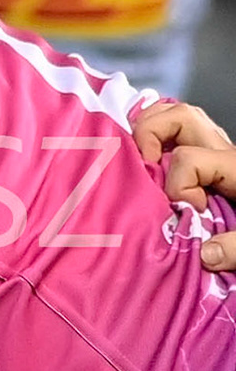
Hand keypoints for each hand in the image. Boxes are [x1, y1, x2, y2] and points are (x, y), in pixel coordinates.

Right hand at [131, 98, 235, 271]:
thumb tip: (205, 254)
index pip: (188, 159)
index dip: (179, 187)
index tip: (193, 215)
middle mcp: (227, 155)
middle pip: (181, 116)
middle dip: (151, 133)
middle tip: (144, 165)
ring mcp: (222, 156)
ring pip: (181, 119)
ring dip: (156, 132)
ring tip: (143, 160)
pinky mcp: (220, 167)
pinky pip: (186, 138)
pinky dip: (163, 142)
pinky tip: (154, 165)